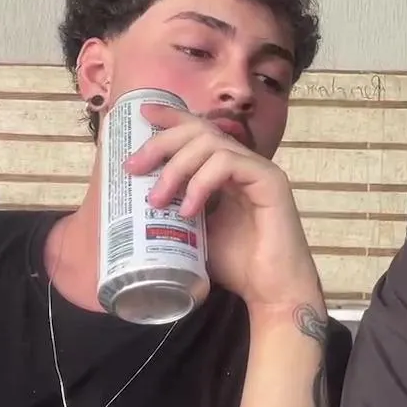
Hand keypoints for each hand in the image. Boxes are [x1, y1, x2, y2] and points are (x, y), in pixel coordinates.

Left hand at [124, 104, 320, 313]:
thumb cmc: (238, 266)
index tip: (143, 114)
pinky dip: (201, 182)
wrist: (273, 291)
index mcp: (228, 171)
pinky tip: (189, 209)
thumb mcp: (195, 232)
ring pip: (210, 143)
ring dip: (176, 168)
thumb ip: (176, 209)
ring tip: (157, 200)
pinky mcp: (270, 181)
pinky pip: (228, 163)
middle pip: (200, 130)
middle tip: (134, 167)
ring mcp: (259, 170)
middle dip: (162, 144)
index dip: (172, 117)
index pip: (200, 131)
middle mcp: (245, 163)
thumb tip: (135, 202)